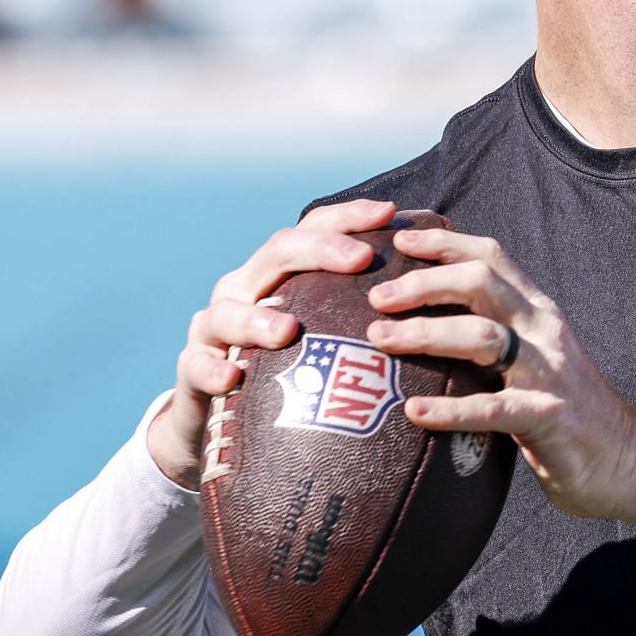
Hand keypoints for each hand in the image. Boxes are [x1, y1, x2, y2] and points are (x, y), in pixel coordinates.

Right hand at [146, 198, 397, 489]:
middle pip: (277, 252)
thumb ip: (365, 316)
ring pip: (227, 309)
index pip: (313, 230)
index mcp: (281, 274)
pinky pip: (195, 365)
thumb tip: (443, 306)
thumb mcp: (327, 338)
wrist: (219, 421)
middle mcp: (245, 289)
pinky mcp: (191, 369)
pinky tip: (234, 376)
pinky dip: (212, 367)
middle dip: (320, 250)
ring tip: (289, 330)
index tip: (390, 215)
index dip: (349, 217)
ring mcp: (213, 328)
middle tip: (362, 259)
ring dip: (258, 317)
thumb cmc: (291, 372)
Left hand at [363, 227, 635, 525]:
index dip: (444, 242)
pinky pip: (492, 408)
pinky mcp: (549, 418)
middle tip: (377, 297)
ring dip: (426, 333)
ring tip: (381, 341)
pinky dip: (450, 410)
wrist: (629, 461)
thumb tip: (431, 328)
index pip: (491, 257)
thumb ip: (498, 339)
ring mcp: (549, 373)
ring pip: (483, 336)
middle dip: (424, 282)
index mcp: (539, 312)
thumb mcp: (536, 360)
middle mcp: (545, 331)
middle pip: (481, 282)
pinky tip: (414, 414)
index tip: (398, 237)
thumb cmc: (568, 414)